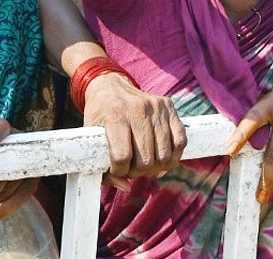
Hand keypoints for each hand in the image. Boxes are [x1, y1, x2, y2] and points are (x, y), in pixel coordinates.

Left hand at [83, 72, 186, 189]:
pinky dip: (173, 157)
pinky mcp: (168, 106)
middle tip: (131, 168)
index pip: (122, 156)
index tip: (116, 168)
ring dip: (154, 168)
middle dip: (137, 172)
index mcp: (114, 115)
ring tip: (144, 164)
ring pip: (164, 156)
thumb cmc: (99, 115)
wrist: (110, 85)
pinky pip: (181, 141)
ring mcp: (155, 107)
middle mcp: (137, 109)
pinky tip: (161, 159)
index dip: (119, 171)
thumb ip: (102, 167)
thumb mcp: (91, 137)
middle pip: (145, 160)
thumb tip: (126, 188)